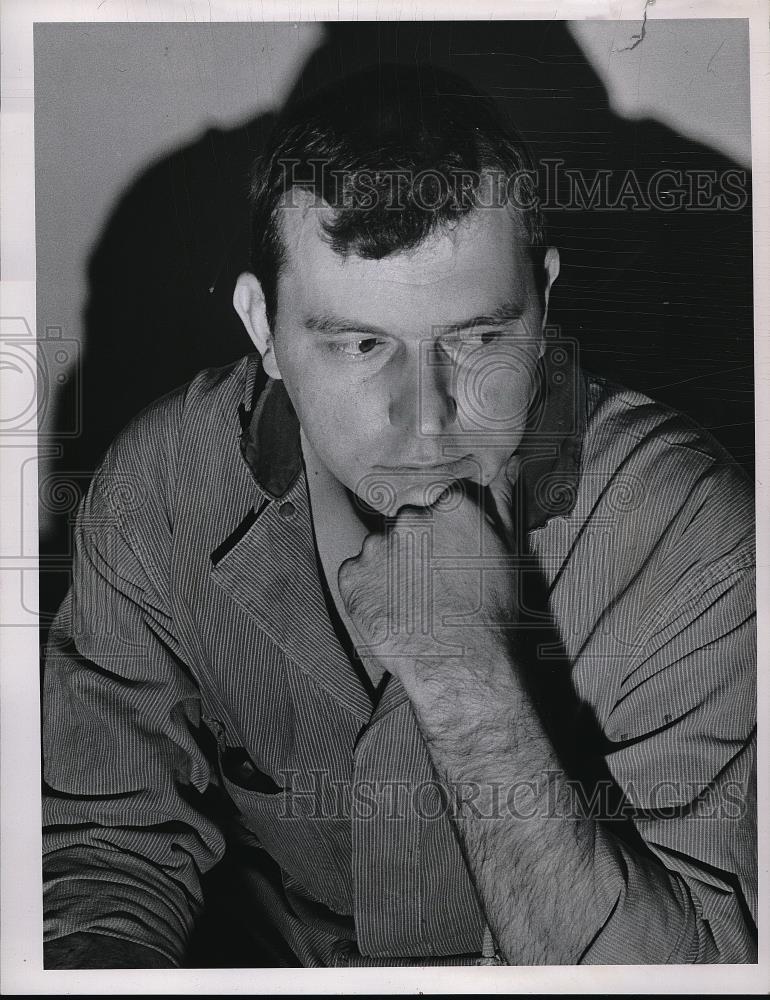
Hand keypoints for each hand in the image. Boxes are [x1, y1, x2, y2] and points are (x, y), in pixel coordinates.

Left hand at [338, 454, 521, 682]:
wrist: (460, 662)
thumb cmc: (491, 610)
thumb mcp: (505, 550)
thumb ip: (501, 500)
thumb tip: (509, 462)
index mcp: (448, 504)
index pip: (438, 503)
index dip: (443, 531)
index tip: (451, 554)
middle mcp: (408, 517)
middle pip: (407, 522)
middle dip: (416, 545)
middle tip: (433, 581)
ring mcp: (376, 546)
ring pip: (380, 548)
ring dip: (391, 566)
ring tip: (413, 599)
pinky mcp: (352, 576)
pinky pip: (356, 574)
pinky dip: (368, 588)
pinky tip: (392, 609)